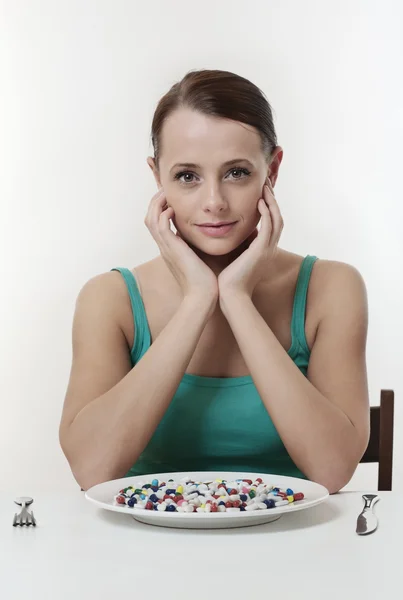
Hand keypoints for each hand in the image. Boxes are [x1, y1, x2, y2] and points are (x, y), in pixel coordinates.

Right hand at [145, 188, 218, 305]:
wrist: (203, 296)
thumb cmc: (206, 281)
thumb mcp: (201, 258)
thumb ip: (201, 246)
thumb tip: (214, 234)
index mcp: (171, 248)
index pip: (158, 223)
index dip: (161, 208)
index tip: (172, 197)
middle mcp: (165, 247)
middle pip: (149, 217)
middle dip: (155, 201)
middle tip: (166, 190)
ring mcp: (166, 248)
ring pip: (151, 219)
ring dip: (157, 203)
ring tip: (167, 193)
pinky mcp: (172, 249)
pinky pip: (160, 227)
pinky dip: (163, 214)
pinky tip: (172, 209)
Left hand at [218, 177, 283, 299]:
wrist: (230, 296)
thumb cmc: (227, 281)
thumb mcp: (234, 258)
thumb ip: (235, 245)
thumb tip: (225, 232)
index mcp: (263, 250)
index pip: (271, 223)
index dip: (268, 207)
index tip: (260, 193)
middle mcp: (269, 248)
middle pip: (277, 217)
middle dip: (272, 200)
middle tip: (266, 183)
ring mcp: (267, 249)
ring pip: (276, 219)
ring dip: (271, 202)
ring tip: (265, 187)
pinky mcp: (261, 251)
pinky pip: (269, 227)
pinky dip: (266, 213)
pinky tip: (260, 202)